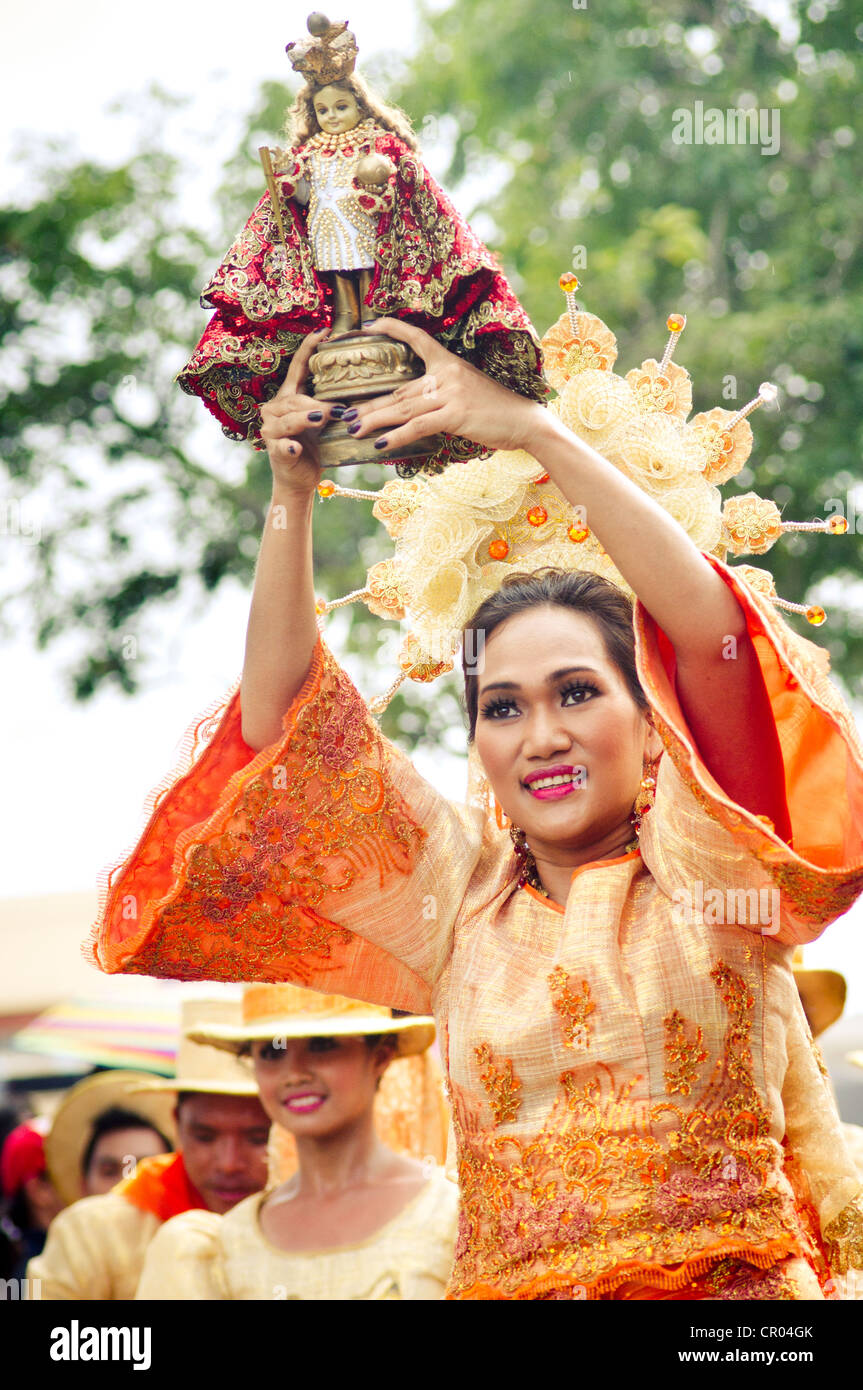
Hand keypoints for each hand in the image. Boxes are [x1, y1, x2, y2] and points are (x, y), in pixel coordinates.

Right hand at [259, 330, 340, 493]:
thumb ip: (331, 402)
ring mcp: (272, 431)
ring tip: (322, 418)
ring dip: (306, 418)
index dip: (308, 348)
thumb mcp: (323, 420)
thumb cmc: (313, 445)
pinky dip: (289, 446)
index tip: (324, 331)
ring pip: (288, 419)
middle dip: (316, 402)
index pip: (297, 367)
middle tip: (339, 408)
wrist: (298, 478)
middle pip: (295, 398)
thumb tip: (361, 386)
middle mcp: (275, 410)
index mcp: (288, 397)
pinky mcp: (276, 452)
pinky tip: (296, 447)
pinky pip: (282, 446)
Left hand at [349, 318, 545, 453]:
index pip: (418, 339)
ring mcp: (451, 393)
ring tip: (354, 428)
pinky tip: (381, 444)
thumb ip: (444, 395)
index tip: (370, 325)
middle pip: (400, 390)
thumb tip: (417, 408)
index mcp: (450, 364)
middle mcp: (447, 374)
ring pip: (403, 407)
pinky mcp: (455, 414)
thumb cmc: (499, 411)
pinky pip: (418, 426)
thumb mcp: (470, 394)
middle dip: (371, 404)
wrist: (526, 421)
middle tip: (346, 414)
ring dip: (375, 420)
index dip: (393, 329)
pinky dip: (398, 436)